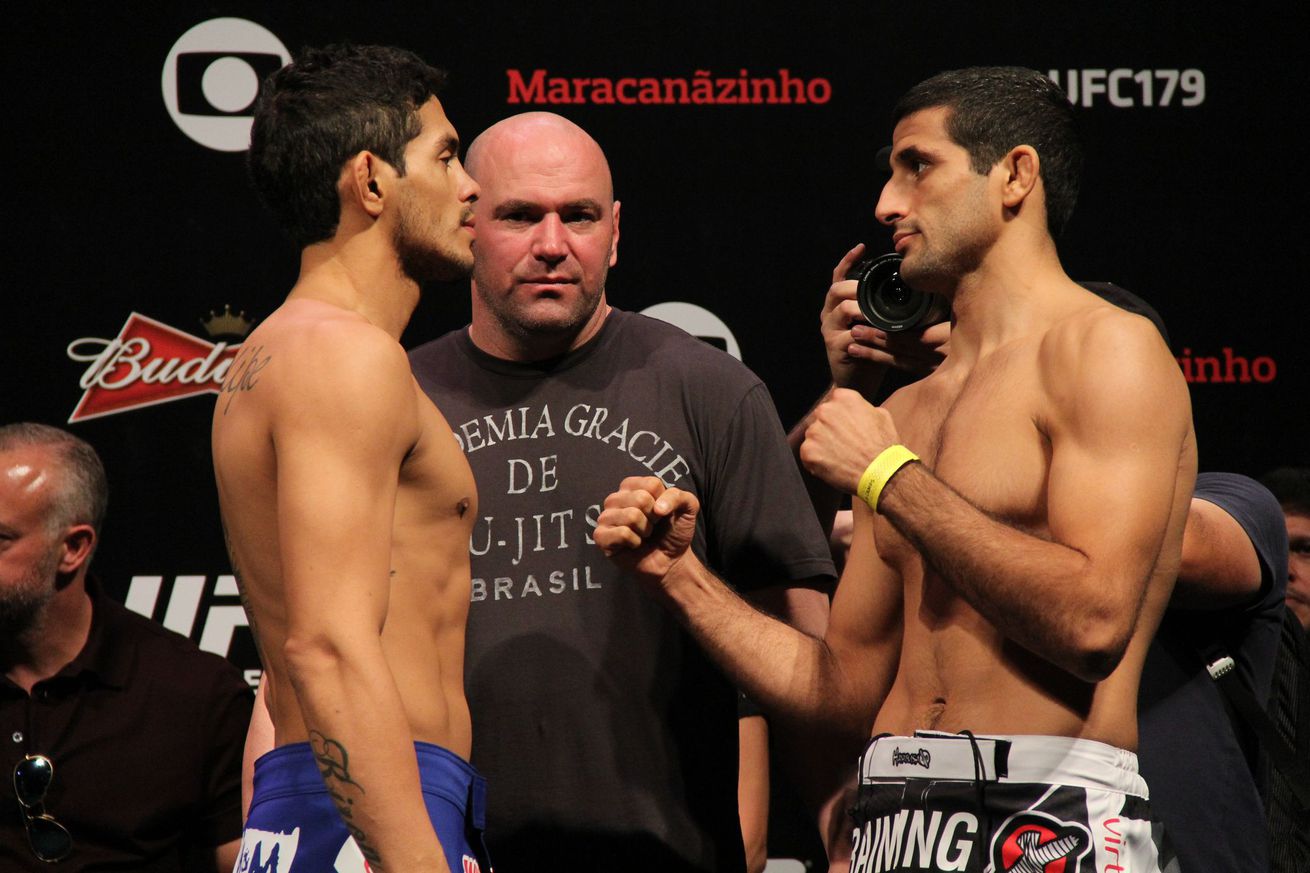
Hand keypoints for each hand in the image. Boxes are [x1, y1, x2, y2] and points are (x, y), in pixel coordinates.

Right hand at [595, 477, 700, 596]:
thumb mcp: (687, 508)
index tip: (662, 513)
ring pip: (631, 516)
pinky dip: (635, 542)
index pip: (652, 484)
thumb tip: (658, 508)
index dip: (664, 501)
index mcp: (632, 486)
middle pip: (641, 499)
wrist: (670, 561)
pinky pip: (622, 533)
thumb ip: (680, 496)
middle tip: (652, 527)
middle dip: (654, 518)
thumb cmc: (674, 531)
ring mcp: (606, 517)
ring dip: (645, 530)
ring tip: (643, 536)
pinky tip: (634, 545)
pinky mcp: (601, 536)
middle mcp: (616, 499)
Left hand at [799, 388, 900, 494]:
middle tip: (842, 444)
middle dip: (829, 429)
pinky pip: (808, 454)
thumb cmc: (884, 446)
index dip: (840, 417)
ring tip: (840, 456)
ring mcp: (814, 431)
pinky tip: (833, 465)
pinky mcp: (808, 451)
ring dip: (822, 445)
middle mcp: (825, 411)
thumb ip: (863, 408)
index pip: (834, 402)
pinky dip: (817, 461)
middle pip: (820, 418)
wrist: (881, 472)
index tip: (845, 427)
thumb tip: (856, 411)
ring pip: (813, 436)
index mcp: (843, 398)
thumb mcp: (881, 415)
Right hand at [822, 245, 949, 391]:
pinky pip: (848, 335)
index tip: (862, 246)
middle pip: (836, 289)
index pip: (839, 276)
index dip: (848, 261)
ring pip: (841, 309)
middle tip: (872, 287)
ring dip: (860, 308)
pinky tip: (875, 332)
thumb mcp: (879, 323)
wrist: (859, 381)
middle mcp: (830, 314)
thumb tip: (915, 287)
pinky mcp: (834, 347)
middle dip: (855, 286)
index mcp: (839, 305)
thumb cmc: (873, 349)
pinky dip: (863, 332)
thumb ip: (884, 306)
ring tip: (875, 310)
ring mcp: (830, 330)